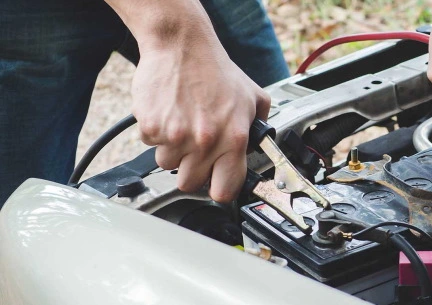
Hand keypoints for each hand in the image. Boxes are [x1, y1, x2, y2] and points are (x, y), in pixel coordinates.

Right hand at [131, 38, 269, 202]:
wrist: (182, 45)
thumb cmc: (216, 70)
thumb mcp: (252, 97)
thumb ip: (260, 126)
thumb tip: (263, 148)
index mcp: (234, 139)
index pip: (224, 190)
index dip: (219, 189)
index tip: (216, 183)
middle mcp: (205, 141)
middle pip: (190, 184)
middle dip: (192, 169)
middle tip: (195, 148)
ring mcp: (176, 136)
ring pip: (167, 165)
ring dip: (174, 150)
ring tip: (183, 124)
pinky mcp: (151, 127)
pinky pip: (150, 145)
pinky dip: (157, 133)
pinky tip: (169, 113)